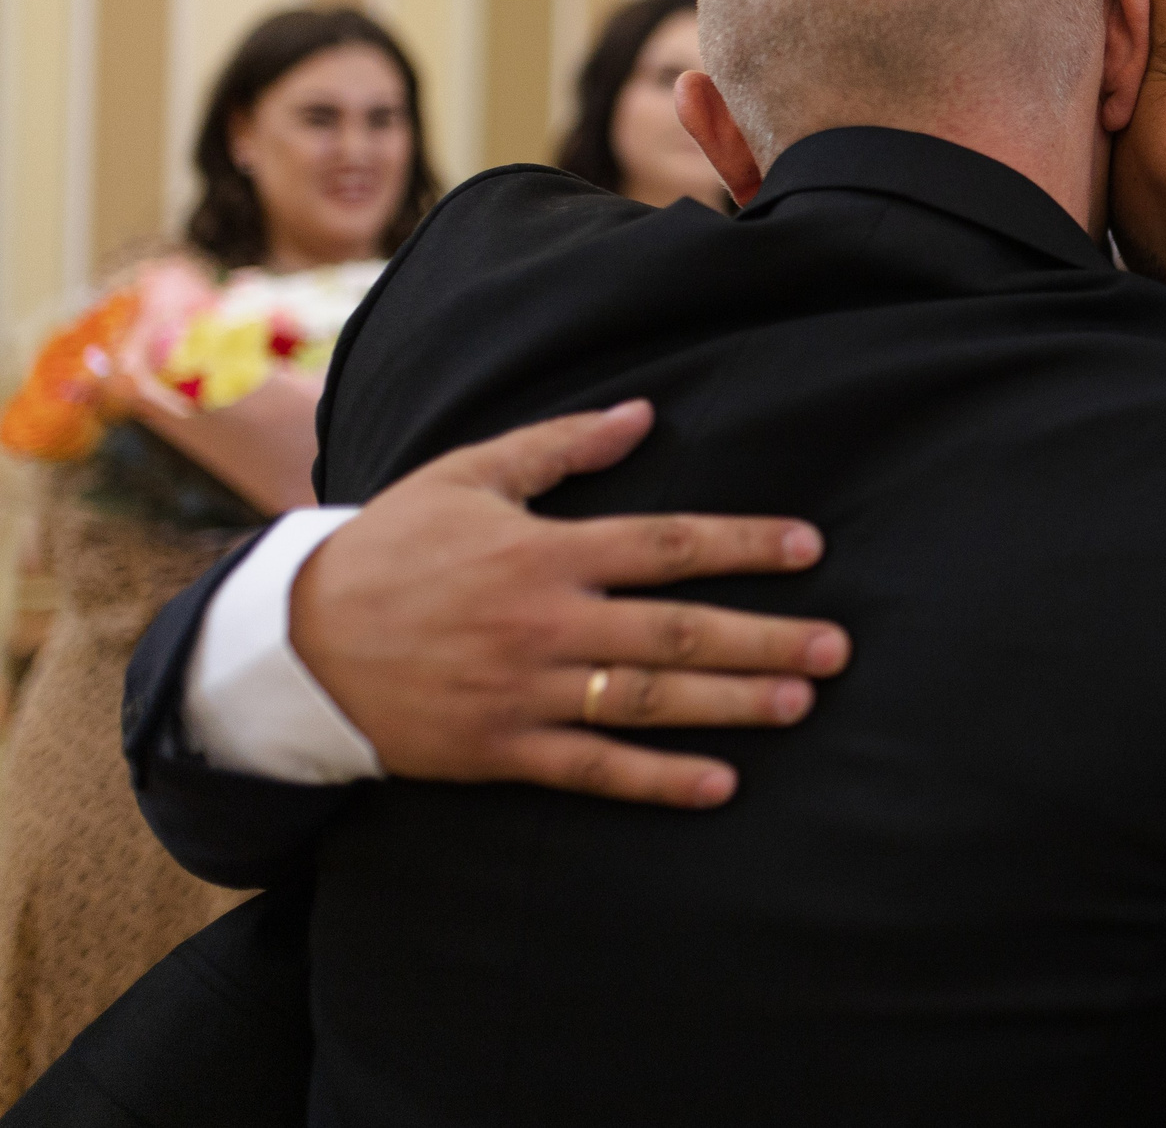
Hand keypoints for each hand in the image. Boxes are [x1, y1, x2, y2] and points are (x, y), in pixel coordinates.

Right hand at [289, 401, 848, 807]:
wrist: (293, 640)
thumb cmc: (393, 546)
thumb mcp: (469, 475)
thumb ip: (561, 447)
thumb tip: (643, 413)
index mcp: (545, 551)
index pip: (666, 544)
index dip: (743, 544)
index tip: (808, 547)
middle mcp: (546, 623)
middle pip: (676, 629)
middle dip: (764, 638)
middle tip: (837, 649)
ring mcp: (526, 691)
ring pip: (648, 699)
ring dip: (730, 703)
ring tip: (800, 703)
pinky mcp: (502, 748)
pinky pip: (594, 769)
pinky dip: (659, 780)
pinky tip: (723, 784)